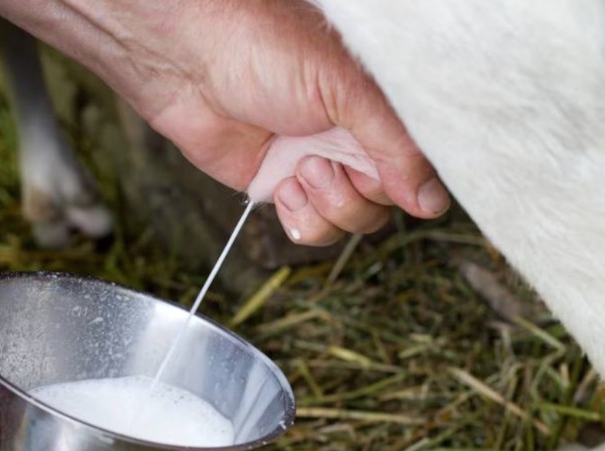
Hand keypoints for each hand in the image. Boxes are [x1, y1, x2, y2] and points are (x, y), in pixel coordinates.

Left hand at [0, 0, 449, 244]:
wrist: (190, 63)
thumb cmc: (265, 50)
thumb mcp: (346, 88)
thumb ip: (395, 145)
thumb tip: (431, 201)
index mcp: (379, 112)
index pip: (418, 171)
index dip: (402, 183)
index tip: (374, 171)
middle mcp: (354, 142)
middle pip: (384, 206)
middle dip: (354, 193)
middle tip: (321, 159)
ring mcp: (318, 167)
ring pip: (349, 223)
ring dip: (326, 206)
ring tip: (298, 167)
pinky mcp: (282, 187)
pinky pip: (310, 230)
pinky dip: (300, 218)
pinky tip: (282, 184)